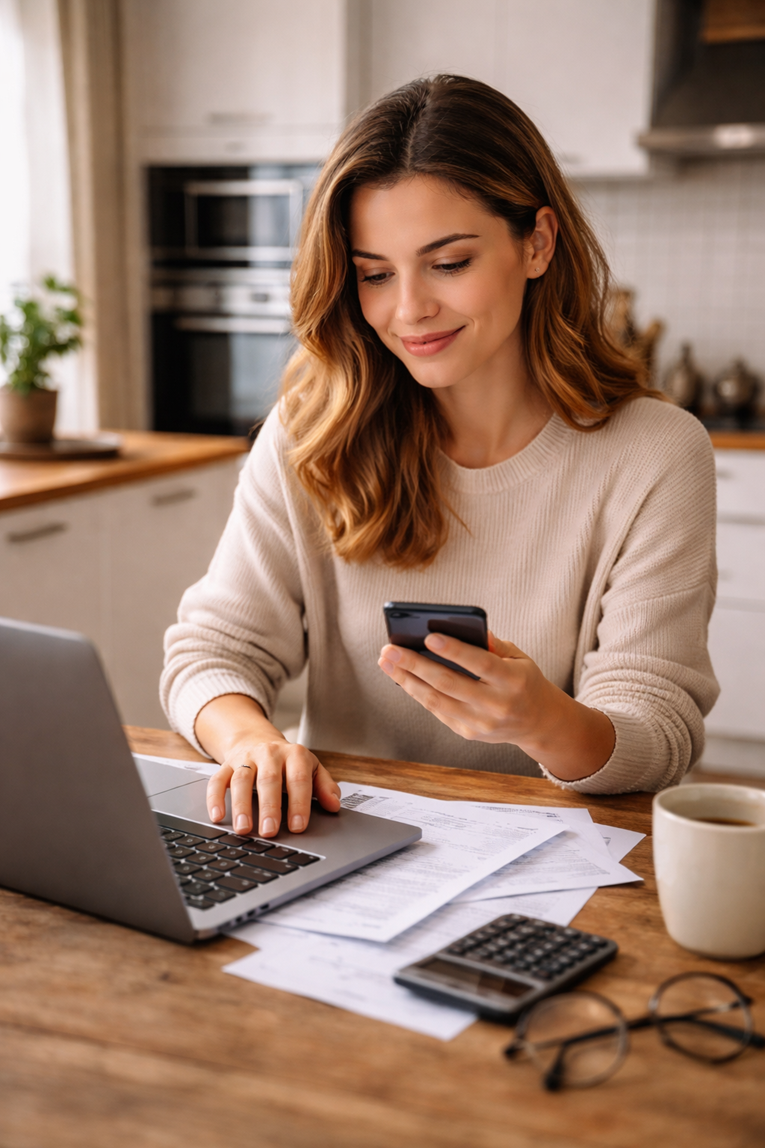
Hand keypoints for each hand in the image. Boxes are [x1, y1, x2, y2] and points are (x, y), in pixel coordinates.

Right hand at [196, 694, 340, 836]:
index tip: (297, 826)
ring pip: (241, 780)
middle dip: (270, 806)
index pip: (298, 779)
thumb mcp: (311, 768)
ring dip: (241, 805)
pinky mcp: (226, 764)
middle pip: (268, 779)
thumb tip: (335, 805)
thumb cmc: (288, 762)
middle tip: (270, 832)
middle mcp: (269, 753)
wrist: (257, 739)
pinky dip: (215, 798)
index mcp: (294, 755)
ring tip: (244, 829)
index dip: (299, 803)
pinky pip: (217, 780)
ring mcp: (245, 758)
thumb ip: (325, 786)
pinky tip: (217, 816)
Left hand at [377, 631, 614, 779]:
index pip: (479, 664)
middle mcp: (497, 705)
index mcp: (513, 681)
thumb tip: (456, 627)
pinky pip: (437, 711)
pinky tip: (402, 677)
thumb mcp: (518, 657)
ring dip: (407, 680)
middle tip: (390, 649)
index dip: (454, 650)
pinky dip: (417, 692)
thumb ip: (491, 644)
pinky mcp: (468, 733)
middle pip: (449, 683)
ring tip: (387, 662)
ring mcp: (481, 723)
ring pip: (436, 700)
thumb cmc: (524, 680)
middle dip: (415, 665)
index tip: (429, 636)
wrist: (539, 722)